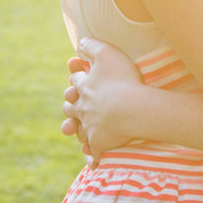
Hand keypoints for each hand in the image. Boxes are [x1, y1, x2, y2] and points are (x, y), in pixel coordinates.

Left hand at [61, 38, 144, 161]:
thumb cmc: (122, 79)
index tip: (78, 80)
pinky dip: (92, 157)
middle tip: (75, 108)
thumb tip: (79, 41)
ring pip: (79, 131)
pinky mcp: (99, 143)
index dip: (76, 80)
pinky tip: (92, 161)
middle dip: (71, 107)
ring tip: (78, 133)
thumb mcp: (107, 53)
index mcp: (83, 87)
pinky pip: (93, 153)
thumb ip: (92, 45)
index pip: (75, 83)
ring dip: (78, 131)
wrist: (131, 109)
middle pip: (71, 108)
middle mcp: (82, 108)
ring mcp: (90, 127)